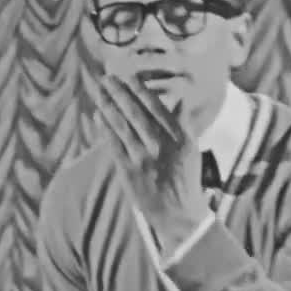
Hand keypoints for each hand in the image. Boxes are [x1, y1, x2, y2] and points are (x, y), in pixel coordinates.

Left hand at [97, 76, 209, 244]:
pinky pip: (113, 144)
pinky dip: (105, 127)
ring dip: (108, 105)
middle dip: (119, 92)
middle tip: (107, 77)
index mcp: (179, 138)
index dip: (140, 90)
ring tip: (99, 90)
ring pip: (122, 125)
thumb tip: (180, 98)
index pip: (156, 107)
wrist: (179, 214)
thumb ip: (183, 123)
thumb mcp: (192, 149)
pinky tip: (98, 114)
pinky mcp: (128, 171)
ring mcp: (143, 158)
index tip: (129, 75)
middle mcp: (161, 146)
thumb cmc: (185, 179)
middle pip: (135, 112)